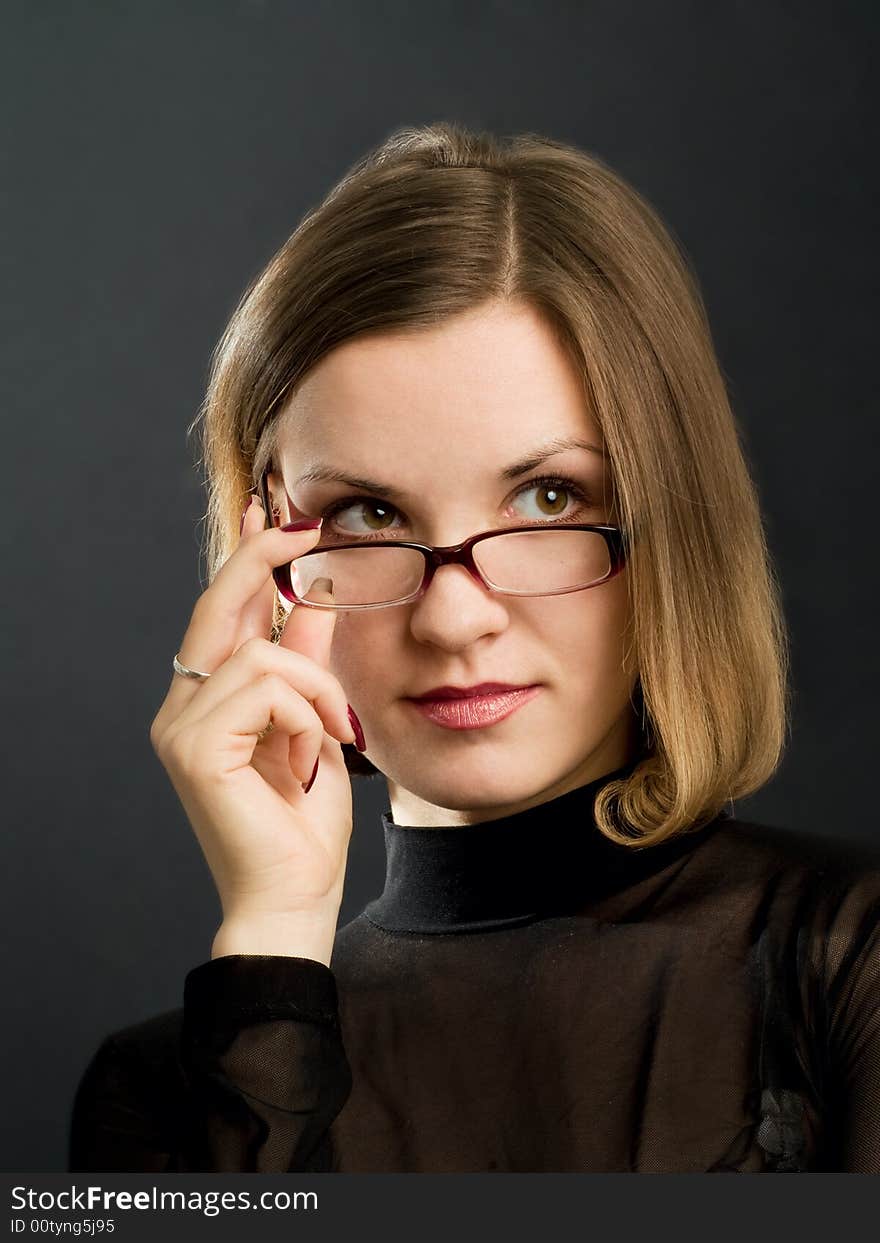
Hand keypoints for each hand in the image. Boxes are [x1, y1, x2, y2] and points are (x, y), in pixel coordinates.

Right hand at [149, 496, 360, 942]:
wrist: (297, 896)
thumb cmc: (305, 821)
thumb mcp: (317, 721)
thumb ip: (310, 661)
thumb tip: (318, 592)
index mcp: (208, 702)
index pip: (222, 613)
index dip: (249, 557)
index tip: (281, 512)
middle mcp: (182, 708)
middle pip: (217, 609)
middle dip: (261, 557)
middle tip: (304, 525)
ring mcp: (180, 728)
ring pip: (260, 653)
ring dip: (318, 686)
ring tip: (336, 734)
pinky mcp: (193, 750)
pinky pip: (266, 688)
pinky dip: (306, 714)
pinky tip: (312, 756)